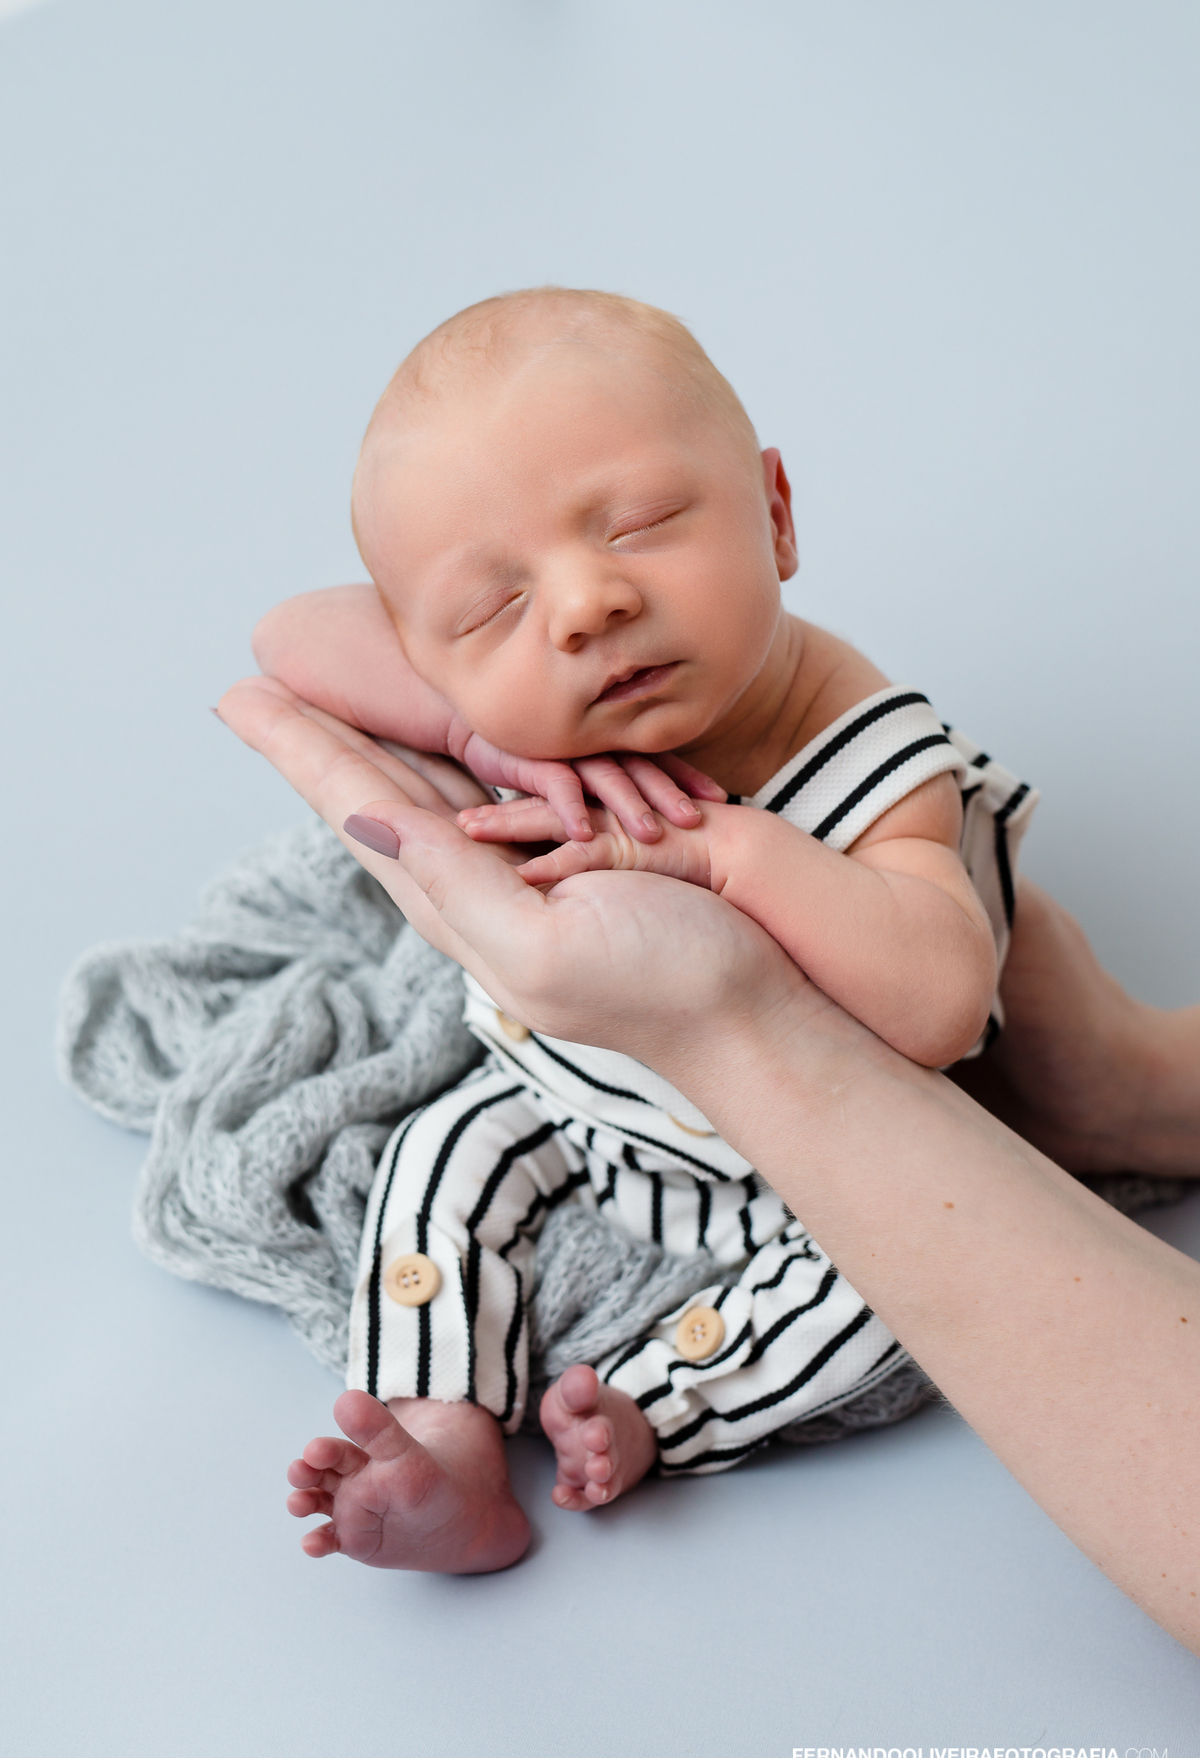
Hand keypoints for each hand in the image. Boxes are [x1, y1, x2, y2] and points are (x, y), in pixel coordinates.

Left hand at [216, 677, 806, 1065]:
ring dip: (371, 745)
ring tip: (326, 705)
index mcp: (459, 907)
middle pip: (376, 796)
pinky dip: (449, 760)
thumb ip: (457, 888)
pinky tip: (438, 742)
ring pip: (426, 793)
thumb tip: (368, 826)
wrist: (753, 1010)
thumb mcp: (544, 944)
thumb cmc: (662, 983)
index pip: (359, 812)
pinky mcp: (576, 858)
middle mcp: (480, 888)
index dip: (299, 753)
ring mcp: (528, 873)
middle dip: (315, 742)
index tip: (238, 700)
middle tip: (255, 691)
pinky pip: (493, 796)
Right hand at [452, 737, 725, 845]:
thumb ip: (612, 779)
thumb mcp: (580, 764)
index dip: (688, 776)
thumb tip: (655, 812)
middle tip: (696, 820)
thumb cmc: (534, 752)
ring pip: (605, 778)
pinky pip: (556, 787)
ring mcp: (566, 751)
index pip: (659, 759)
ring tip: (651, 834)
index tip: (720, 798)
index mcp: (613, 745)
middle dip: (669, 794)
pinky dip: (570, 809)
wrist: (474, 725)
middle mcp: (595, 745)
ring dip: (628, 805)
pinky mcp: (532, 762)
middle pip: (641, 769)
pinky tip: (583, 833)